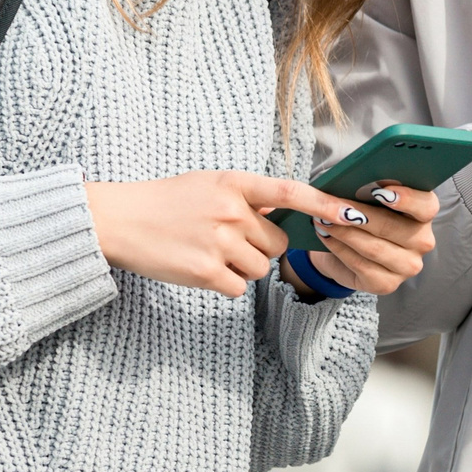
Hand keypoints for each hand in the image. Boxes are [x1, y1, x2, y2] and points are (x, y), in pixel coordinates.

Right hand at [86, 171, 368, 297]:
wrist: (120, 220)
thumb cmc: (166, 202)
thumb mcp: (208, 185)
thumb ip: (245, 197)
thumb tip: (282, 211)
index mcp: (234, 183)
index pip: (289, 192)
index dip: (322, 204)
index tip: (351, 212)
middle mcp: (231, 211)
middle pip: (277, 244)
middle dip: (260, 247)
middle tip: (227, 241)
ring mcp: (219, 242)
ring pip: (260, 268)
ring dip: (242, 268)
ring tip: (209, 252)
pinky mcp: (206, 272)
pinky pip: (238, 288)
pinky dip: (224, 284)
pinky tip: (201, 269)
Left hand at [291, 181, 438, 297]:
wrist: (348, 249)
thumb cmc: (363, 213)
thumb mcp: (367, 195)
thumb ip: (368, 187)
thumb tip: (353, 180)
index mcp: (424, 213)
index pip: (426, 206)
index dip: (407, 199)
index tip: (381, 192)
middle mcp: (422, 241)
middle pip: (393, 227)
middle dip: (359, 215)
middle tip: (334, 205)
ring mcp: (408, 266)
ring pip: (374, 248)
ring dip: (344, 232)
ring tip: (322, 219)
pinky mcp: (387, 284)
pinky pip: (360, 265)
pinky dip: (339, 249)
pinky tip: (326, 236)